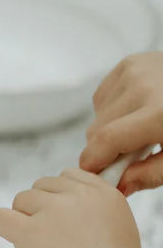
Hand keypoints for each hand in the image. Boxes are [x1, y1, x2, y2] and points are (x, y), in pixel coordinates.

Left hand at [0, 169, 150, 247]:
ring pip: (22, 200)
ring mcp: (53, 211)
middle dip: (41, 207)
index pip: (70, 176)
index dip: (59, 194)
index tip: (56, 209)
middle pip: (43, 187)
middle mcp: (78, 196)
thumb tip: (60, 206)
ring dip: (24, 218)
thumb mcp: (118, 230)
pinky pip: (0, 216)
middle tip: (50, 236)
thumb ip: (93, 212)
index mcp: (104, 194)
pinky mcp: (29, 230)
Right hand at [81, 53, 162, 192]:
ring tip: (141, 129)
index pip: (107, 139)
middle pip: (98, 128)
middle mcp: (143, 87)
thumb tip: (120, 185)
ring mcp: (134, 71)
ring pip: (98, 112)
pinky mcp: (130, 62)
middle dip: (106, 147)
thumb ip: (152, 174)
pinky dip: (113, 108)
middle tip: (132, 156)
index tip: (93, 173)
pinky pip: (104, 94)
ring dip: (109, 126)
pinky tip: (137, 111)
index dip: (93, 160)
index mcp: (160, 113)